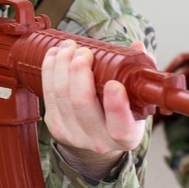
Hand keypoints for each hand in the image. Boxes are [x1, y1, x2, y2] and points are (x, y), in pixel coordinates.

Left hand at [41, 39, 148, 177]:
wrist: (98, 141)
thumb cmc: (122, 117)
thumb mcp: (138, 103)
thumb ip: (140, 75)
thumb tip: (138, 46)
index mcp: (126, 137)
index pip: (120, 126)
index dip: (116, 106)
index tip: (113, 84)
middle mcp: (99, 141)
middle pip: (82, 104)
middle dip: (79, 71)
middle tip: (84, 51)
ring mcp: (73, 135)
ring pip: (61, 96)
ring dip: (61, 66)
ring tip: (68, 46)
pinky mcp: (54, 126)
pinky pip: (48, 95)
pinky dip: (49, 71)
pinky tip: (54, 55)